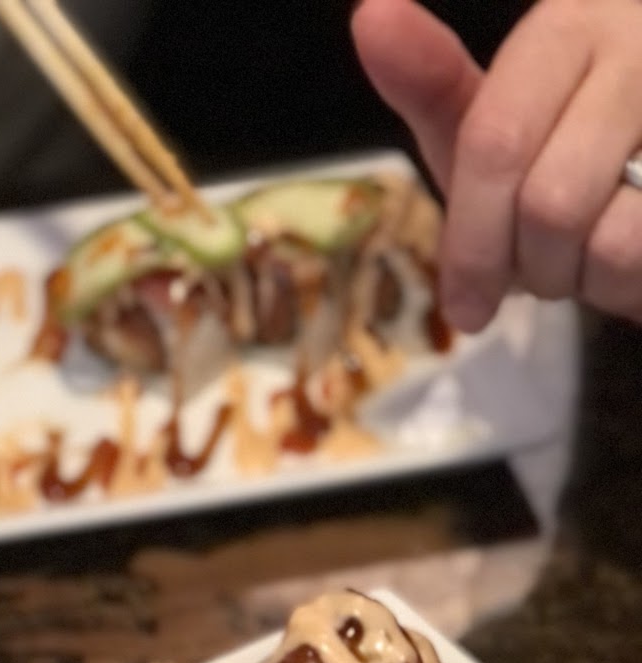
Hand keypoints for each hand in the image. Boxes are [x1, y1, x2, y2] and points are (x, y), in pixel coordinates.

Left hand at [353, 0, 641, 329]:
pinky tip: (629, 257)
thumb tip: (372, 13)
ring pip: (597, 234)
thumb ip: (431, 84)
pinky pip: (633, 250)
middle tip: (529, 275)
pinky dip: (622, 282)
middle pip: (545, 200)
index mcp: (575, 21)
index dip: (471, 239)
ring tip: (585, 252)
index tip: (464, 306)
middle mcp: (636, 38)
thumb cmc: (564, 162)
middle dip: (523, 265)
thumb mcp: (489, 128)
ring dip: (573, 275)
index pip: (496, 139)